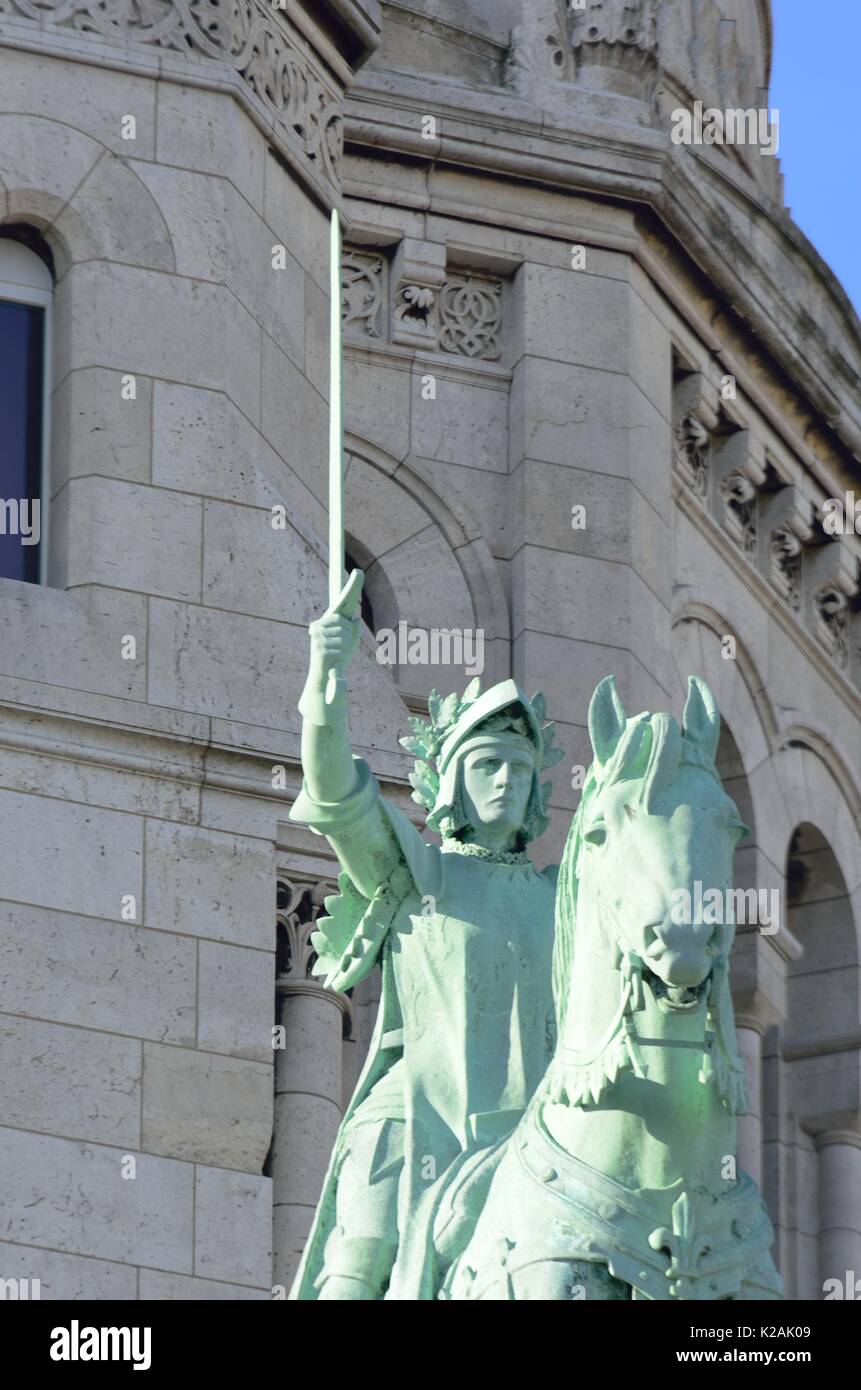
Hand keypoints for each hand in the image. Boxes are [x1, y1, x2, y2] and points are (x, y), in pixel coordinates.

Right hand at [307, 569, 364, 689]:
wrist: (324, 679)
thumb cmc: (337, 659)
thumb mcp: (349, 643)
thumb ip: (353, 629)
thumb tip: (355, 617)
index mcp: (325, 621)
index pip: (341, 602)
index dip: (352, 587)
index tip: (359, 572)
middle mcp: (318, 625)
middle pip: (346, 622)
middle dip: (350, 637)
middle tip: (342, 649)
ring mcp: (317, 636)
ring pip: (345, 635)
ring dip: (347, 647)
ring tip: (338, 655)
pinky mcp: (318, 646)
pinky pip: (341, 646)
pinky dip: (343, 655)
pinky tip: (334, 660)